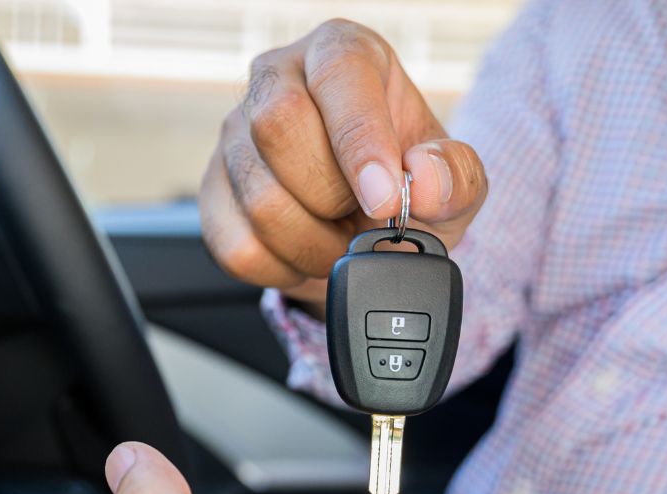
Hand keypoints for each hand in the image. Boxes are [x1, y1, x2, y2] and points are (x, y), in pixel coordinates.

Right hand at [198, 20, 487, 314]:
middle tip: (363, 217)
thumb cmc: (403, 184)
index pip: (337, 76)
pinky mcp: (212, 193)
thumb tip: (424, 180)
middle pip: (279, 125)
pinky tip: (306, 255)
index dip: (360, 141)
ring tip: (342, 243)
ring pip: (259, 197)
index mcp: (341, 53)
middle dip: (331, 193)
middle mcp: (277, 80)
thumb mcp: (453, 181)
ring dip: (313, 243)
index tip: (384, 199)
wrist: (360, 225)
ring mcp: (234, 136)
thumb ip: (455, 176)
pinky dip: (284, 268)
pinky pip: (238, 245)